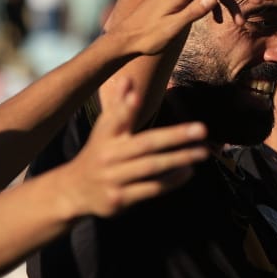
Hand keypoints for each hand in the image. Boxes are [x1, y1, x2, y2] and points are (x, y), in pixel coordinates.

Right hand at [58, 78, 207, 218]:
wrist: (74, 190)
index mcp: (105, 135)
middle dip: (175, 136)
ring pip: (151, 167)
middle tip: (202, 129)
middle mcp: (108, 155)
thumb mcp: (104, 130)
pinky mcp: (120, 199)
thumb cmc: (98, 152)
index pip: (115, 118)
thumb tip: (128, 78)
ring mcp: (113, 178)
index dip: (126, 107)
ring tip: (202, 152)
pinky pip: (151, 189)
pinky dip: (171, 181)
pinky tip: (188, 171)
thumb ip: (118, 106)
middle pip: (145, 144)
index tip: (137, 95)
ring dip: (179, 159)